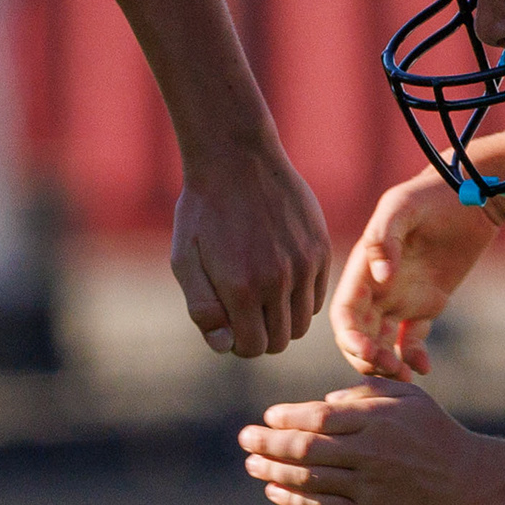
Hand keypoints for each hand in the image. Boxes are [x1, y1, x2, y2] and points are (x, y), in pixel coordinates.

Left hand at [172, 144, 331, 357]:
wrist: (236, 158)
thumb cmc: (203, 210)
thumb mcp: (184, 260)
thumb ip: (203, 308)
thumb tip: (225, 345)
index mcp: (242, 288)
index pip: (252, 346)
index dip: (238, 344)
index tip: (229, 326)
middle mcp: (278, 281)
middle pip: (280, 341)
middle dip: (260, 336)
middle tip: (244, 314)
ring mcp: (304, 265)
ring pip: (302, 324)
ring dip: (282, 321)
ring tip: (262, 299)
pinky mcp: (320, 249)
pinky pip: (316, 297)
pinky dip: (300, 299)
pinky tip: (280, 279)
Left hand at [239, 377, 504, 504]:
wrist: (470, 485)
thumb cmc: (435, 434)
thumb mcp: (408, 398)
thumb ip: (364, 392)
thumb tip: (322, 402)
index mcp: (377, 421)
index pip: (318, 417)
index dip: (287, 417)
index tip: (268, 417)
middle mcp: (370, 454)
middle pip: (305, 448)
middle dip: (268, 443)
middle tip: (244, 438)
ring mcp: (368, 488)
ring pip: (308, 479)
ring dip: (273, 471)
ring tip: (252, 464)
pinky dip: (293, 498)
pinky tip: (274, 490)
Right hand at [332, 169, 502, 378]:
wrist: (473, 195)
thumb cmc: (434, 194)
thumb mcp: (403, 206)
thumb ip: (384, 237)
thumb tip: (379, 278)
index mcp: (363, 268)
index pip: (343, 313)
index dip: (348, 337)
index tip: (367, 352)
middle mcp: (377, 287)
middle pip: (359, 335)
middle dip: (368, 358)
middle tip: (392, 370)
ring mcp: (401, 297)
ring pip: (382, 342)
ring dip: (388, 363)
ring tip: (407, 375)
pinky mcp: (427, 303)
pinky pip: (412, 338)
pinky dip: (413, 356)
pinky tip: (424, 367)